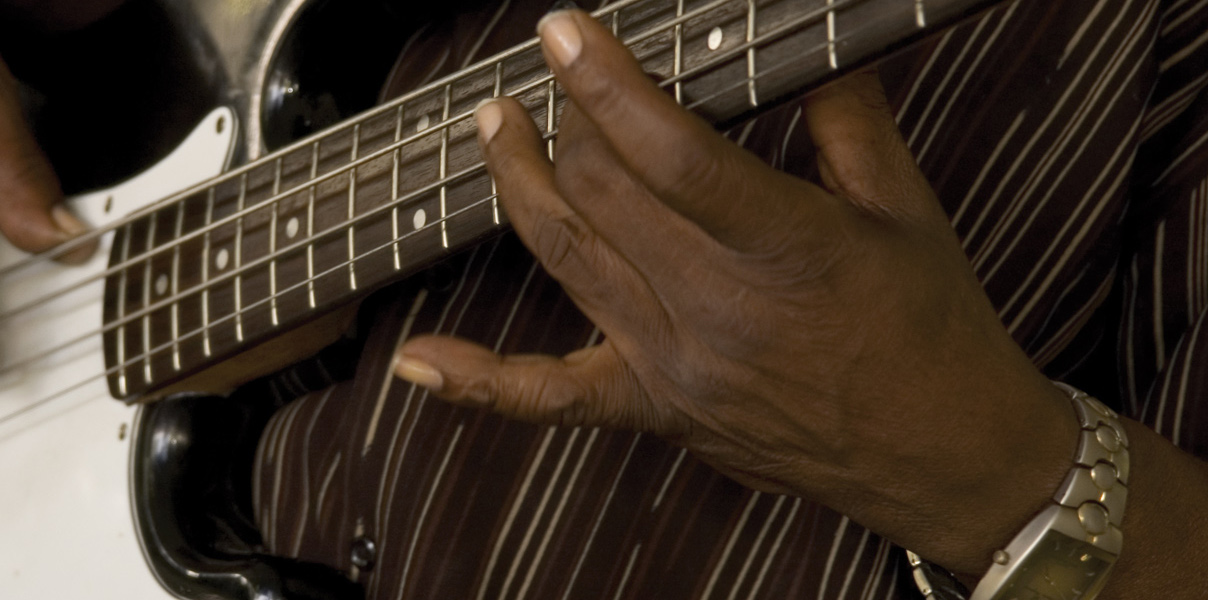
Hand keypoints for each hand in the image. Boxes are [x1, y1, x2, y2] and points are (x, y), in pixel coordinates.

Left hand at [392, 9, 1077, 574]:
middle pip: (600, 191)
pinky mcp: (654, 409)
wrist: (944, 456)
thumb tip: (805, 49)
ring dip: (517, 182)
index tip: (563, 32)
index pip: (668, 152)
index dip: (604, 83)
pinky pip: (547, 398)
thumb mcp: (907, 208)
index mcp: (786, 249)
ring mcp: (674, 365)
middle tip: (551, 72)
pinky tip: (418, 360)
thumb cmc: (932, 331)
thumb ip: (846, 118)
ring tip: (495, 127)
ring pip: (565, 257)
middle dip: (564, 117)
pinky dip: (476, 381)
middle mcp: (716, 310)